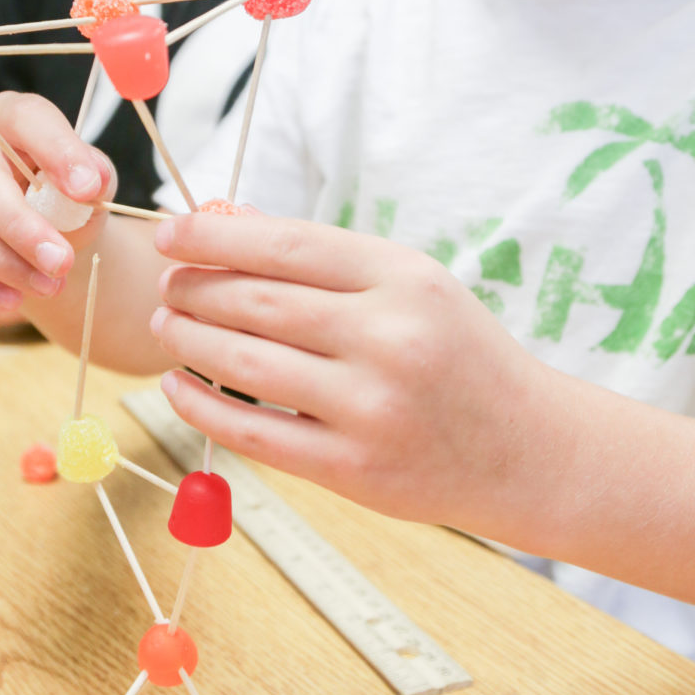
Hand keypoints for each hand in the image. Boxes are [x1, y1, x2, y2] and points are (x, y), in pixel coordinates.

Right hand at [0, 90, 112, 314]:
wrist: (41, 236)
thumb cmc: (64, 199)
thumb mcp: (91, 184)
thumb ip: (96, 177)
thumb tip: (91, 182)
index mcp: (9, 117)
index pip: (26, 120)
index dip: (57, 150)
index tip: (88, 189)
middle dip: (21, 227)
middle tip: (61, 262)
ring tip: (47, 286)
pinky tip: (9, 300)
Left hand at [149, 211, 541, 528]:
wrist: (528, 450)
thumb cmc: (459, 357)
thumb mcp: (414, 288)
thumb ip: (327, 262)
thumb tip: (230, 225)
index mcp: (404, 279)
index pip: (285, 245)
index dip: (213, 237)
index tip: (170, 233)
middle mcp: (388, 338)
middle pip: (257, 302)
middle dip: (194, 288)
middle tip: (166, 285)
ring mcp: (370, 407)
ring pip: (246, 365)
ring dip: (189, 341)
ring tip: (167, 326)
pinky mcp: (353, 469)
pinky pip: (254, 432)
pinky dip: (202, 406)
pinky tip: (177, 386)